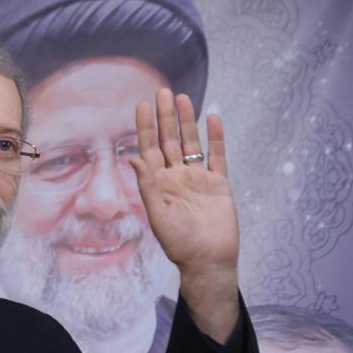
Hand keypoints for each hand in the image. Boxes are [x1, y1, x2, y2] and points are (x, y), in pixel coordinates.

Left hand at [129, 89, 239, 341]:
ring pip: (191, 143)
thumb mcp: (158, 216)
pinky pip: (217, 156)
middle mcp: (177, 177)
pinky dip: (215, 137)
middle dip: (165, 116)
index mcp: (158, 184)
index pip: (149, 148)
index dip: (145, 127)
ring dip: (187, 121)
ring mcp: (198, 179)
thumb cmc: (179, 244)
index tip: (142, 104)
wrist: (209, 261)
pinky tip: (212, 118)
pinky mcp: (219, 184)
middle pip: (169, 140)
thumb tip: (132, 158)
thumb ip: (147, 186)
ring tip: (183, 97)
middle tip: (162, 91)